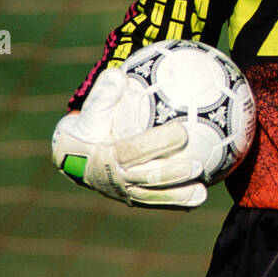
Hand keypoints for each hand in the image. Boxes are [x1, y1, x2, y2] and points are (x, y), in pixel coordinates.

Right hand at [51, 67, 206, 208]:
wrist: (74, 158)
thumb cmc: (89, 127)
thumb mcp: (91, 110)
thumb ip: (104, 94)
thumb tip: (117, 73)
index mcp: (105, 156)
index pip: (134, 150)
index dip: (158, 143)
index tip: (182, 131)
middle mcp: (115, 179)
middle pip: (147, 177)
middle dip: (172, 173)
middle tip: (197, 164)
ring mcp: (124, 193)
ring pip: (154, 196)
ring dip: (178, 195)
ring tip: (203, 191)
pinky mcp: (133, 200)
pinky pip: (157, 202)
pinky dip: (177, 202)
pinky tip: (200, 196)